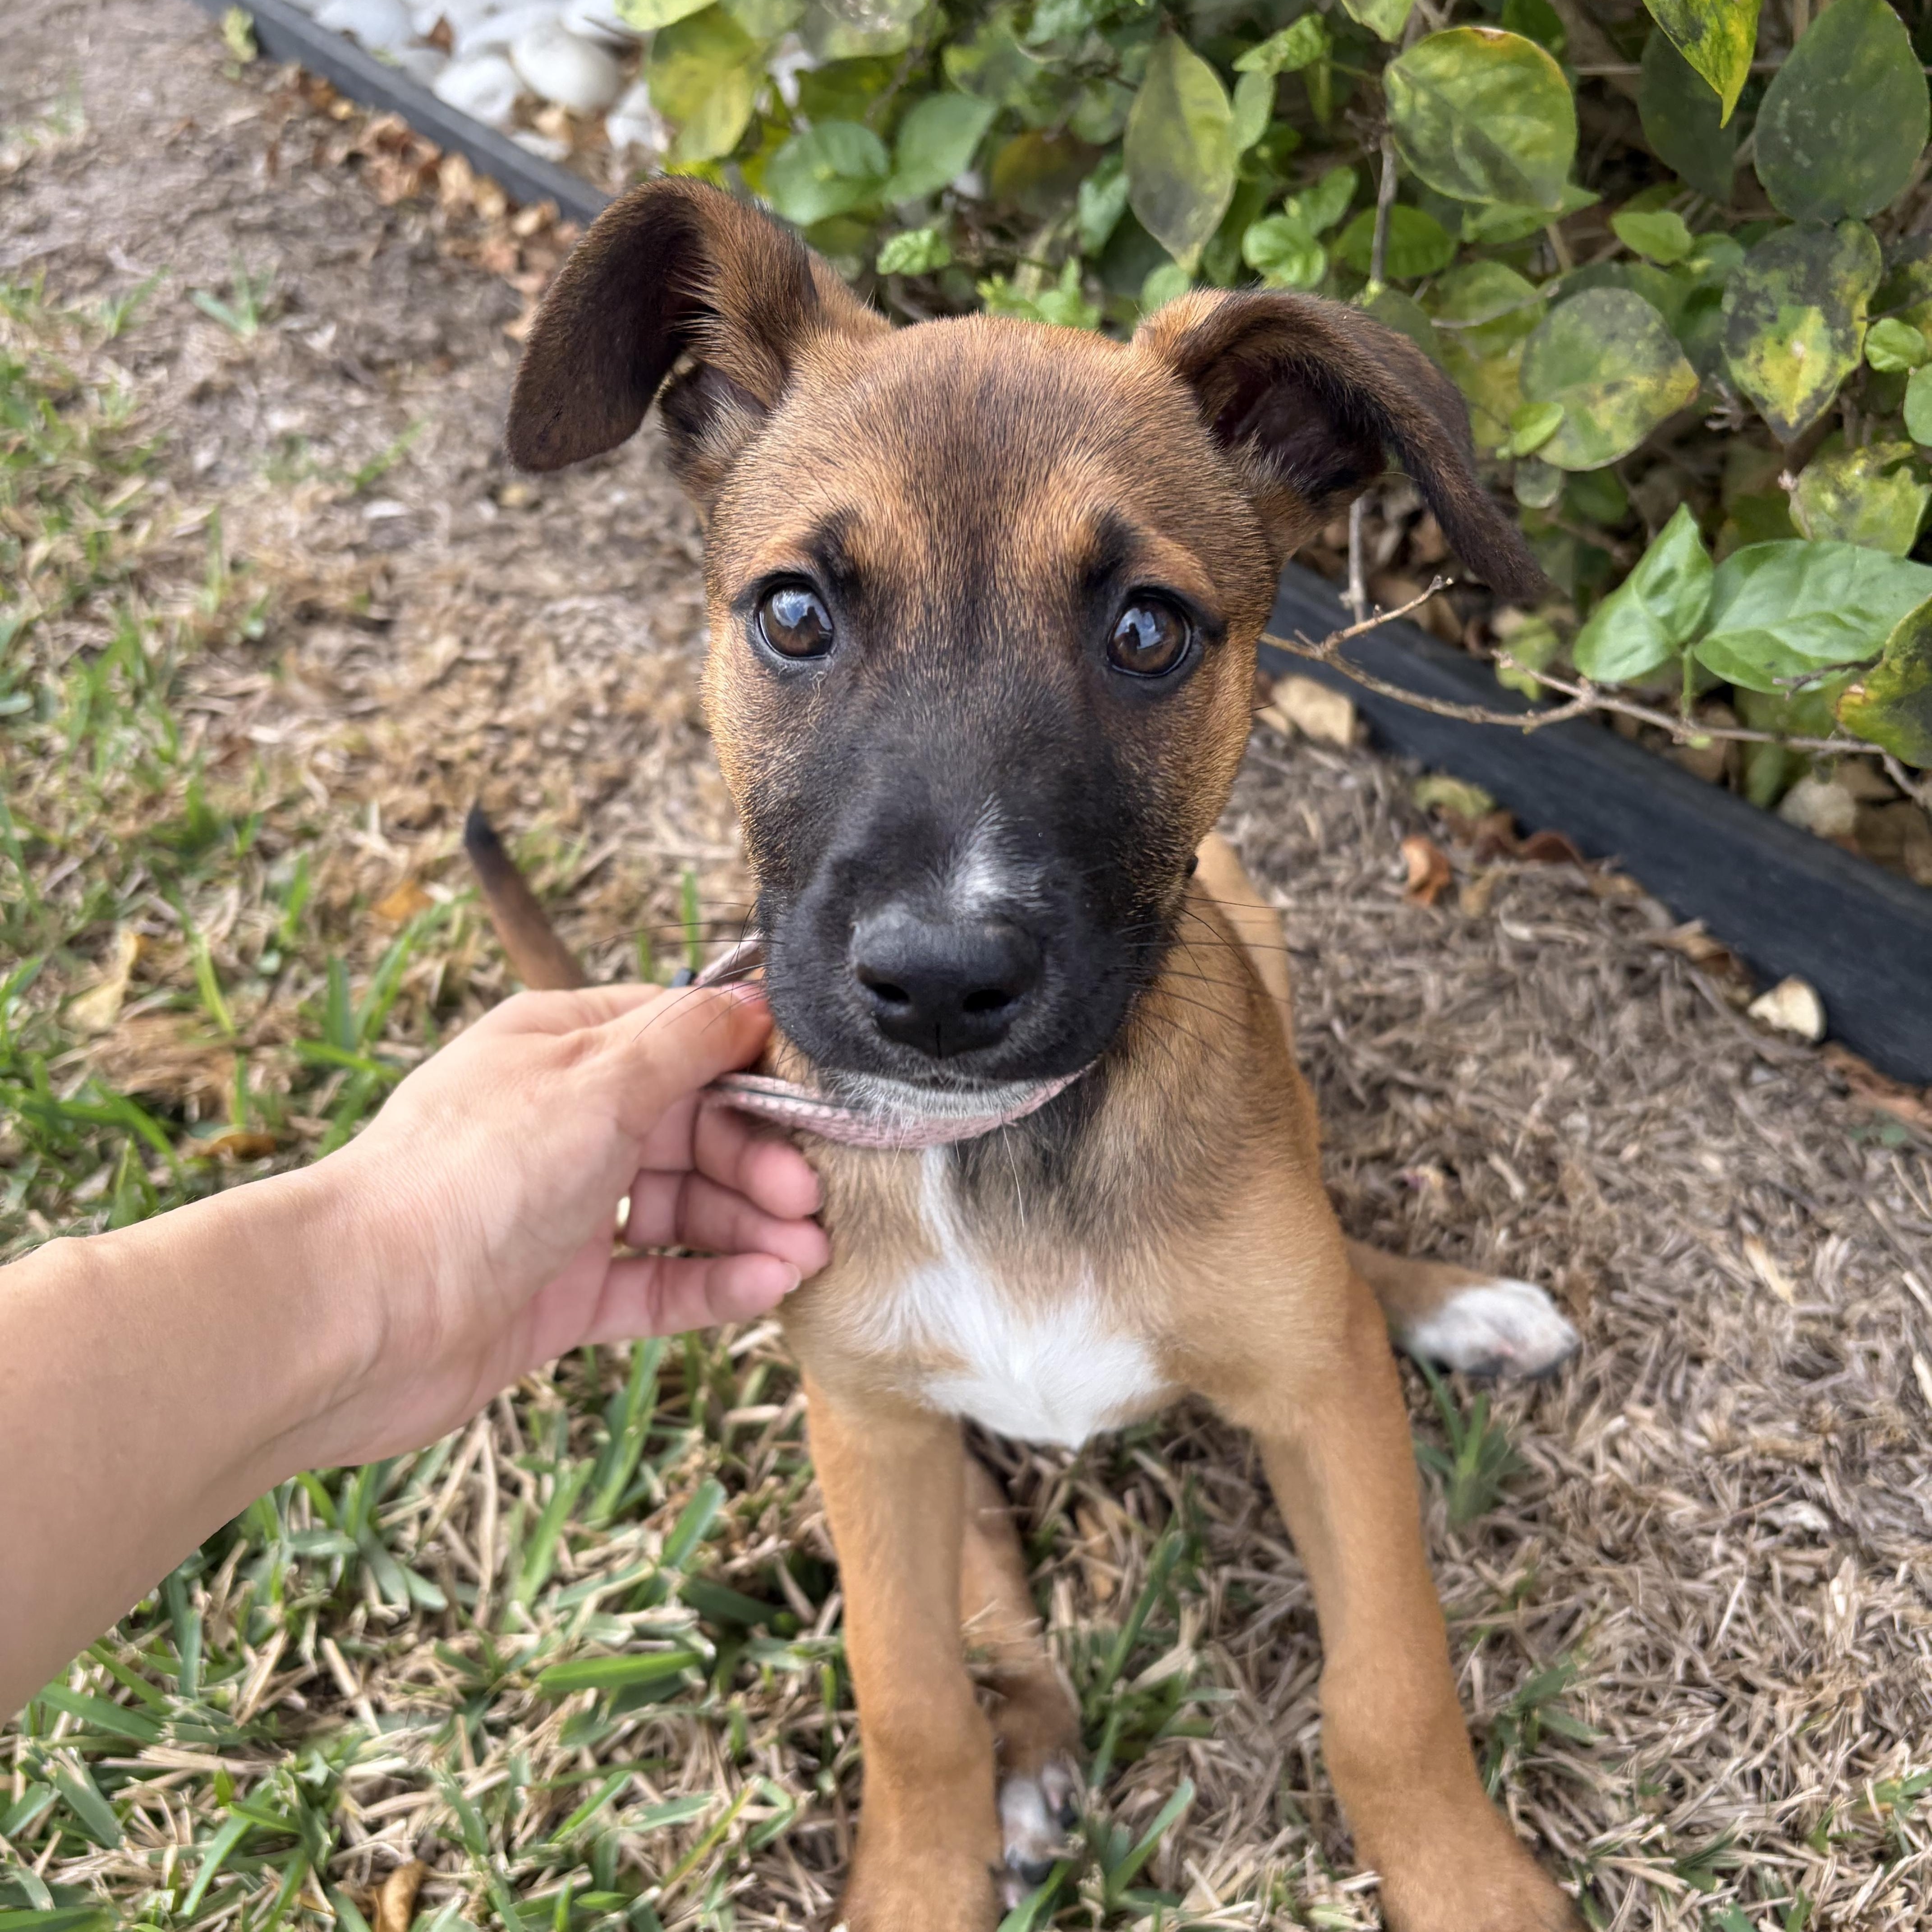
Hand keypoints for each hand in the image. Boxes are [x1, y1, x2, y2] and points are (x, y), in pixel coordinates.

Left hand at [304, 981, 829, 1467]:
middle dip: (759, 1160)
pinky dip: (713, 1283)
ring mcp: (561, 1214)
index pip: (681, 1042)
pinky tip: (769, 1285)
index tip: (816, 1098)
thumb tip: (753, 998)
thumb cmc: (466, 1178)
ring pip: (681, 1211)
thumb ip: (684, 1039)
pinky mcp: (559, 1297)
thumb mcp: (594, 1080)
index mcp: (562, 1049)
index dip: (752, 1070)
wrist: (356, 1312)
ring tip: (809, 1253)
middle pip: (691, 1131)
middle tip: (808, 1196)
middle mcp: (563, 1125)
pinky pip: (655, 1283)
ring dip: (750, 1228)